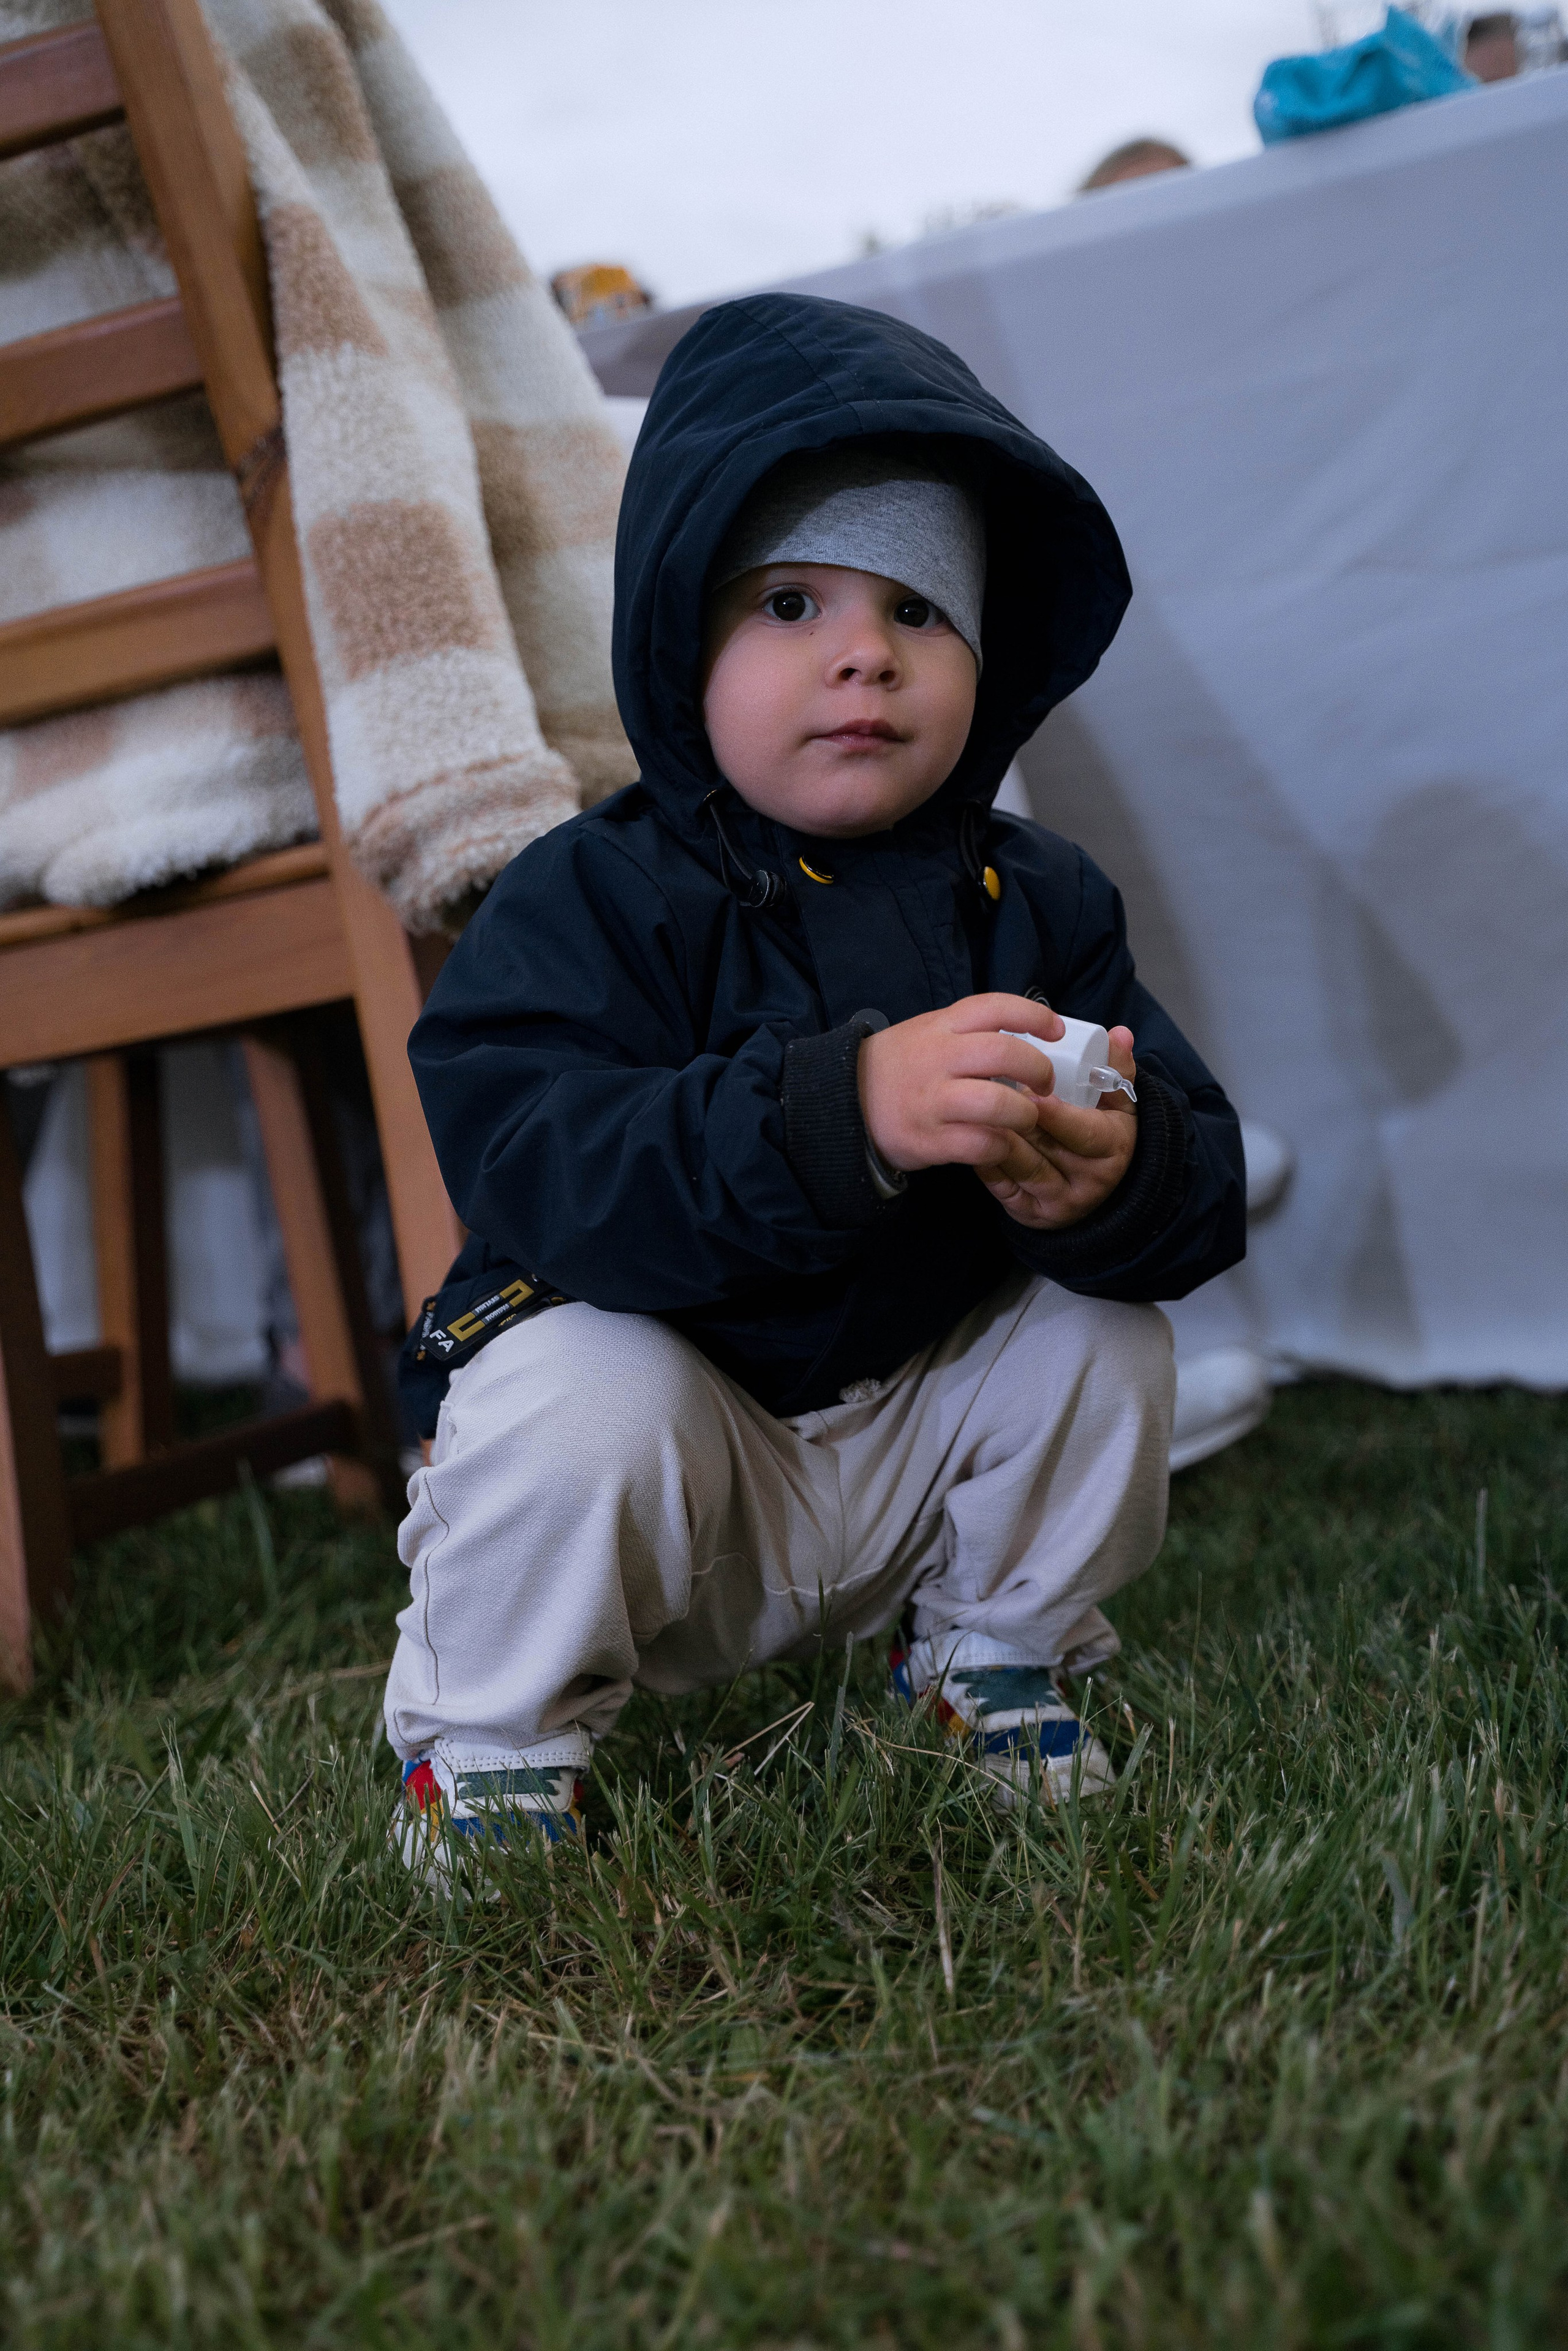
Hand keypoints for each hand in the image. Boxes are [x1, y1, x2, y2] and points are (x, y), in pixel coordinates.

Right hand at [857, 994, 1067, 1172]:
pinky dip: (1001, 1146)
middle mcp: (937, 1059)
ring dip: (1025, 1114)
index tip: (1055, 1030)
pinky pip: (981, 1144)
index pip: (995, 1007)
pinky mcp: (929, 1140)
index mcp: (940, 1027)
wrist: (844, 1104)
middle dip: (1039, 1070)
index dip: (1034, 1015)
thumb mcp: (926, 1033)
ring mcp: (932, 1101)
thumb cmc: (898, 1068)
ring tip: (1026, 1119)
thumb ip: (969, 1031)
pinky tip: (1000, 1144)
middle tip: (1046, 1085)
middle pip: (1005, 1054)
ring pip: (998, 1104)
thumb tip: (1026, 1035)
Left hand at [977, 1025, 1137, 1228]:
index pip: (1084, 1131)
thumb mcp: (1119, 1102)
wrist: (1098, 1187)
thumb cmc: (1104, 1133)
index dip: (1056, 1113)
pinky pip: (999, 1186)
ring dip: (994, 1136)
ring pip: (1019, 1167)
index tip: (1030, 1091)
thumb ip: (1117, 1067)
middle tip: (986, 1091)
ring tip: (972, 1108)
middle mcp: (1088, 1182)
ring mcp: (1057, 1201)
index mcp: (1113, 1149)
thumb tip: (1119, 1034)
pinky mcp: (1029, 1214)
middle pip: (1046, 1148)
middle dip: (1016, 1120)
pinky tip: (967, 1135)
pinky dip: (982, 1159)